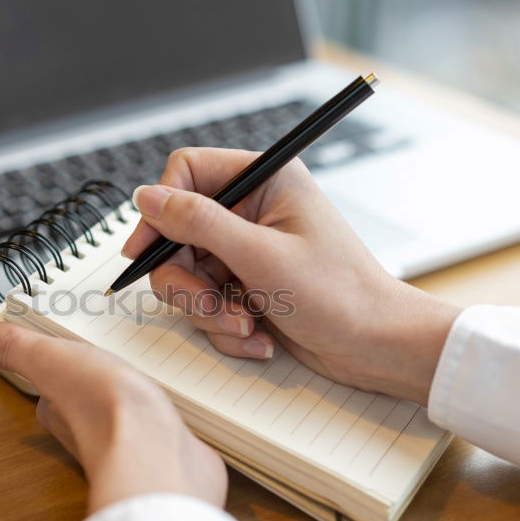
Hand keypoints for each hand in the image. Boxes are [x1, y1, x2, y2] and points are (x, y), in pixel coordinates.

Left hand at [0, 321, 226, 512]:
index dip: (55, 372)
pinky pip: (164, 437)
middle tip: (105, 364)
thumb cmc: (106, 411)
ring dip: (134, 406)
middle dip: (97, 387)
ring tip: (142, 385)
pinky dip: (167, 427)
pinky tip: (175, 420)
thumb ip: (13, 347)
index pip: (50, 391)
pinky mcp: (169, 452)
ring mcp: (134, 444)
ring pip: (127, 421)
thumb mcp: (52, 360)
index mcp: (61, 411)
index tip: (64, 357)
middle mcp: (94, 433)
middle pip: (88, 406)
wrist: (159, 456)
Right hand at [122, 147, 459, 405]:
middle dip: (189, 281)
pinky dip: (225, 326)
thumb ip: (199, 222)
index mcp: (264, 180)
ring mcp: (246, 250)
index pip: (186, 173)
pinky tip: (259, 336)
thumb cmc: (340, 296)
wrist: (376, 347)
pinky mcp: (245, 285)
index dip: (159, 210)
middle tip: (210, 305)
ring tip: (245, 326)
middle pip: (177, 234)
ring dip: (209, 310)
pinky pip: (207, 302)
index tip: (143, 251)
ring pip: (187, 275)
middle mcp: (251, 210)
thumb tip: (147, 196)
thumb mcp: (261, 257)